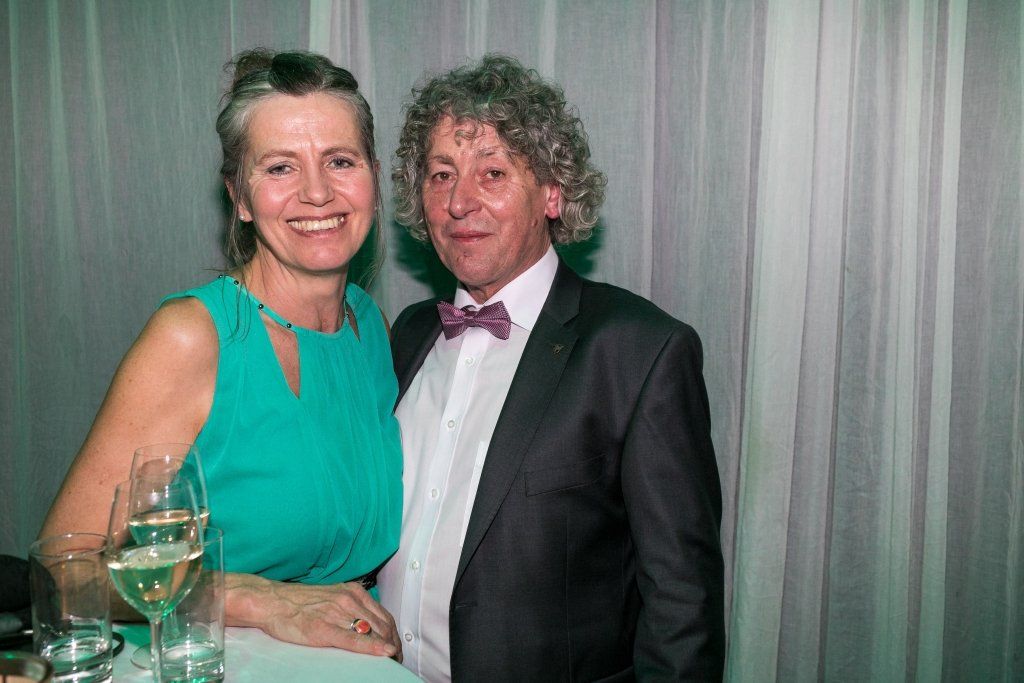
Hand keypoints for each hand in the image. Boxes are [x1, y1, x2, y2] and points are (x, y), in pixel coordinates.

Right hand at [227, 575, 400, 657]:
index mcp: (353, 592)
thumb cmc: (300, 602)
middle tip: (395, 659)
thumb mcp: (332, 596)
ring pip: (372, 632)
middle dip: (392, 644)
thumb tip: (370, 624)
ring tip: (389, 662)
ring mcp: (337, 613)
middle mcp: (349, 600)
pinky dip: (370, 647)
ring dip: (385, 648)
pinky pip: (352, 640)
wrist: (272, 601)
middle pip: (382, 625)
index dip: (393, 634)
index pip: (383, 615)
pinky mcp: (323, 628)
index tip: (395, 647)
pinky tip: (382, 653)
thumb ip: (352, 606)